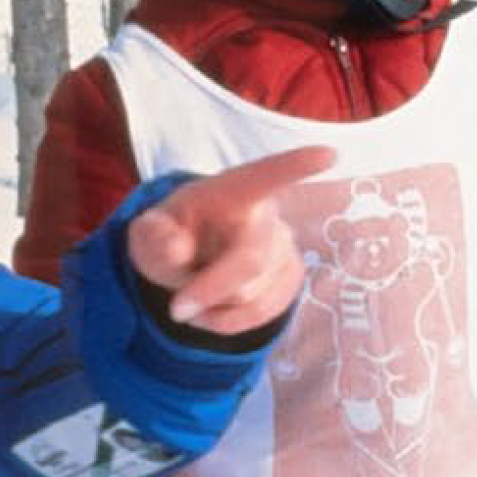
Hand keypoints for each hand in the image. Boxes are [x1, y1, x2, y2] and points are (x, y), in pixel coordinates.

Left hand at [127, 146, 334, 335]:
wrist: (189, 257)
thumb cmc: (171, 236)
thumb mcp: (148, 233)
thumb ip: (154, 238)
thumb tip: (177, 249)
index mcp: (233, 190)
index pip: (267, 175)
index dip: (297, 166)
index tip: (328, 154)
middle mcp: (267, 215)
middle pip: (250, 261)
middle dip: (209, 290)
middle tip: (175, 310)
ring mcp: (285, 247)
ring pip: (254, 295)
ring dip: (215, 307)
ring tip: (193, 298)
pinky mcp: (291, 277)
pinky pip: (267, 312)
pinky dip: (231, 322)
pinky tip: (212, 313)